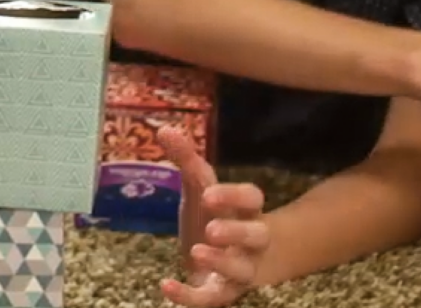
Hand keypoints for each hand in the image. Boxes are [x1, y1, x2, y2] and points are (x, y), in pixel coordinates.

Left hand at [157, 126, 268, 306]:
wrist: (227, 261)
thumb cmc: (214, 215)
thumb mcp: (199, 187)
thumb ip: (185, 159)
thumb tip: (165, 129)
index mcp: (246, 209)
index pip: (252, 197)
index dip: (234, 195)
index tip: (209, 194)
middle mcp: (250, 241)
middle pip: (256, 235)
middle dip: (237, 232)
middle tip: (212, 229)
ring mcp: (240, 270)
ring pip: (242, 271)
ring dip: (222, 263)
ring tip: (196, 252)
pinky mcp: (223, 294)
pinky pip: (212, 299)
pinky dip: (190, 296)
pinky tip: (166, 286)